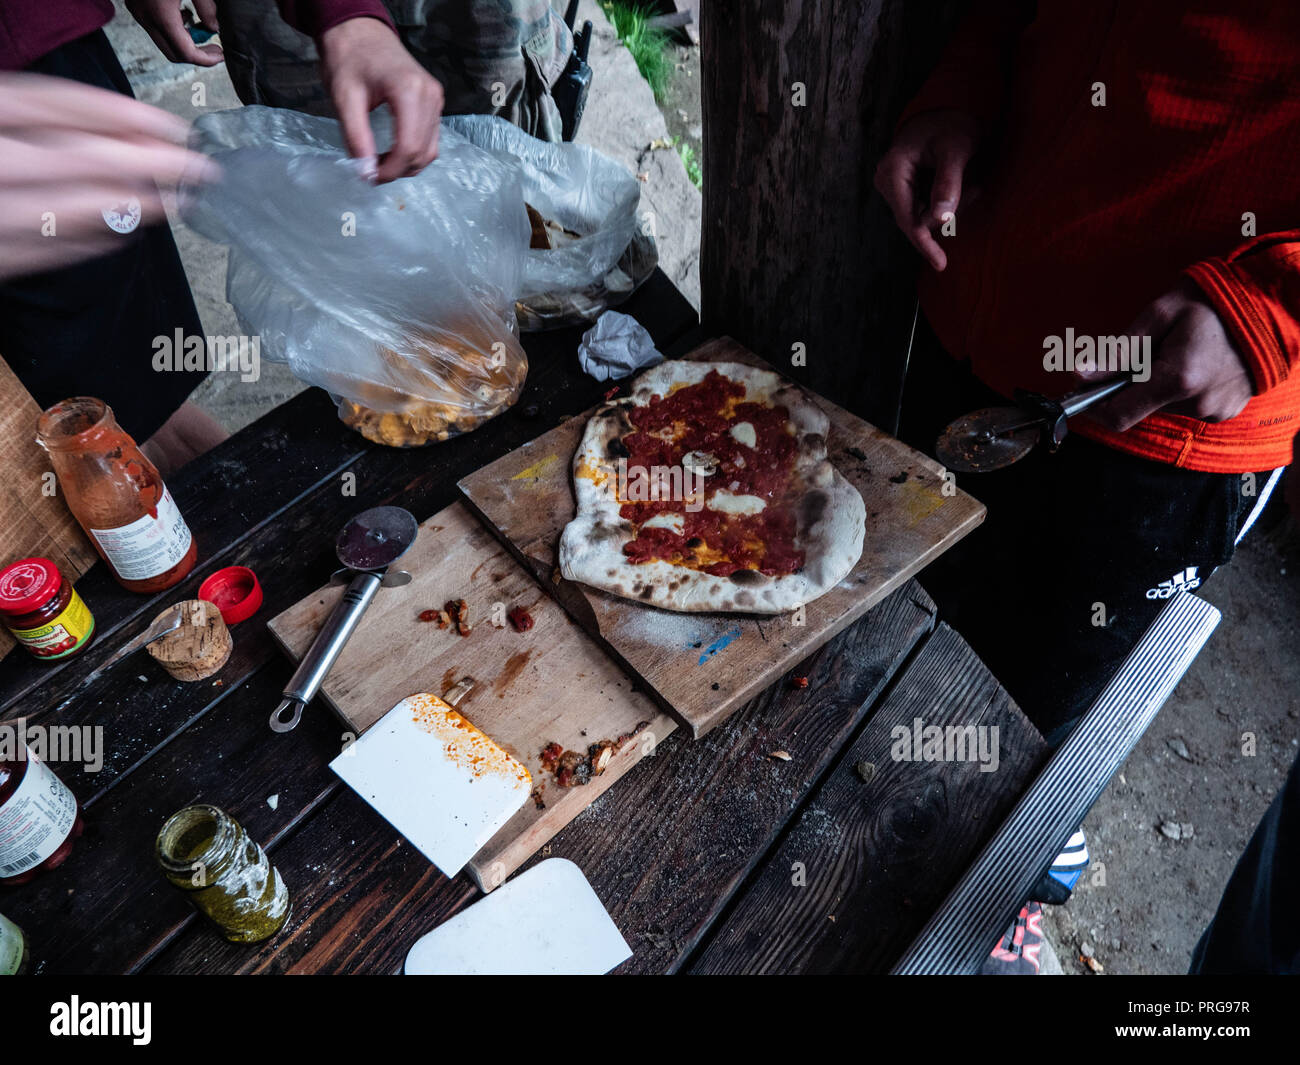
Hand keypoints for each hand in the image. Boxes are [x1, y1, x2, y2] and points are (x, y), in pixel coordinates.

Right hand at [0, 73, 217, 280]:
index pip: (48, 106)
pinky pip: (45, 251)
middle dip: (142, 160)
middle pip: (72, 158)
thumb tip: (107, 129)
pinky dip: (87, 239)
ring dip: (128, 205)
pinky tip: (120, 231)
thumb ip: (28, 119)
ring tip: (173, 199)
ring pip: (66, 210)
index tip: (168, 123)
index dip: (115, 114)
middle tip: (196, 164)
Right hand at [126, 0, 223, 66]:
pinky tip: (184, 14)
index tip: (221, 56)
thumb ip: (206, 7)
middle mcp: (146, 18)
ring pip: (163, 42)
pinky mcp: (135, 6)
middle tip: (215, 48)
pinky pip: (155, 28)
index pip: (187, 53)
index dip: (207, 60)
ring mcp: (137, 13)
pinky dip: (173, 29)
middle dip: (197, 56)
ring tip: (202, 28)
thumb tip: (214, 28)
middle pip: (173, 54)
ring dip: (184, 41)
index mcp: (161, 16)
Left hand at [318, 17, 443, 183]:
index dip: (390, 170)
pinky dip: (413, 153)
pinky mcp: (434, 103)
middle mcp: (430, 96)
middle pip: (422, 152)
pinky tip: (392, 152)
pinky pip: (430, 139)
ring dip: (406, 165)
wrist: (360, 32)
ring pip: (429, 150)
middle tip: (370, 172)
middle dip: (397, 170)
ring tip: (379, 163)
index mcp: (410, 91)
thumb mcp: (344, 98)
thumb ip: (356, 138)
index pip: (409, 147)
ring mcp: (435, 99)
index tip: (369, 177)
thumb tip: (365, 172)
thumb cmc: (349, 58)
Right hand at [874, 109, 980, 270]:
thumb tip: (942, 219)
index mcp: (893, 172)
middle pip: (917, 220)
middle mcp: (887, 182)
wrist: (946, 108)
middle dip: (947, 213)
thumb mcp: (956, 149)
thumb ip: (949, 183)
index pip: (908, 219)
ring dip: (950, 206)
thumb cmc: (951, 124)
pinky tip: (961, 185)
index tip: (941, 265)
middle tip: (976, 188)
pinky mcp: (904, 189)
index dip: (925, 243)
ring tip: (971, 182)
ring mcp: (893, 186)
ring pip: (923, 216)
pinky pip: (925, 207)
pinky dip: (945, 202)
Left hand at [1082, 283, 1254, 430]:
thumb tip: (1079, 375)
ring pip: (1162, 406)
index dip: (1095, 406)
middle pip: (1139, 408)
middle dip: (1132, 384)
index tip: (1085, 391)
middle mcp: (1197, 403)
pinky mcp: (1224, 412)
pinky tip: (1196, 363)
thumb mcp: (1159, 316)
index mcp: (1178, 379)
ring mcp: (1214, 411)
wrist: (1271, 306)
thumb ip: (1117, 351)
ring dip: (1158, 384)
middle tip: (1150, 351)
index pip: (1118, 416)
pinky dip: (1180, 388)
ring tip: (1179, 351)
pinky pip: (1186, 406)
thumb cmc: (1214, 302)